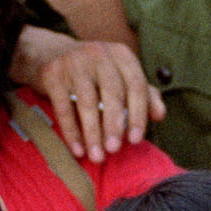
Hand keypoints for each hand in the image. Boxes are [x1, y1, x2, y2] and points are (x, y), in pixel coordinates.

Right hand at [16, 26, 165, 161]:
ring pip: (87, 102)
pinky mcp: (53, 74)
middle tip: (114, 150)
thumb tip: (160, 116)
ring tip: (97, 156)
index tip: (135, 140)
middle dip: (115, 125)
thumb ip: (144, 94)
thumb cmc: (94, 71)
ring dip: (93, 133)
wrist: (49, 53)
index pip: (136, 85)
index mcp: (122, 54)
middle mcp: (100, 54)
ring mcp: (74, 62)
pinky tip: (77, 149)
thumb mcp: (120, 76)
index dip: (138, 114)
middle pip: (113, 93)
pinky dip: (71, 131)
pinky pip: (63, 107)